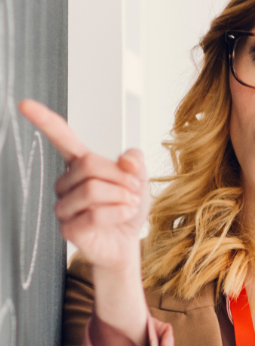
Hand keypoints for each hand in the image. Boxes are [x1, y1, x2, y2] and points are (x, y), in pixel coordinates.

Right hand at [20, 99, 150, 344]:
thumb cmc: (128, 207)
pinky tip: (122, 217)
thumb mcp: (139, 179)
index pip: (61, 138)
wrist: (128, 241)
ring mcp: (64, 206)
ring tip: (128, 205)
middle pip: (90, 164)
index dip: (44, 120)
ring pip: (92, 189)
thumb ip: (134, 162)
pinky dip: (118, 213)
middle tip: (134, 190)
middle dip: (120, 177)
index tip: (24, 104)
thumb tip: (126, 159)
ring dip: (122, 197)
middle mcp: (66, 182)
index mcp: (80, 165)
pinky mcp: (68, 227)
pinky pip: (95, 213)